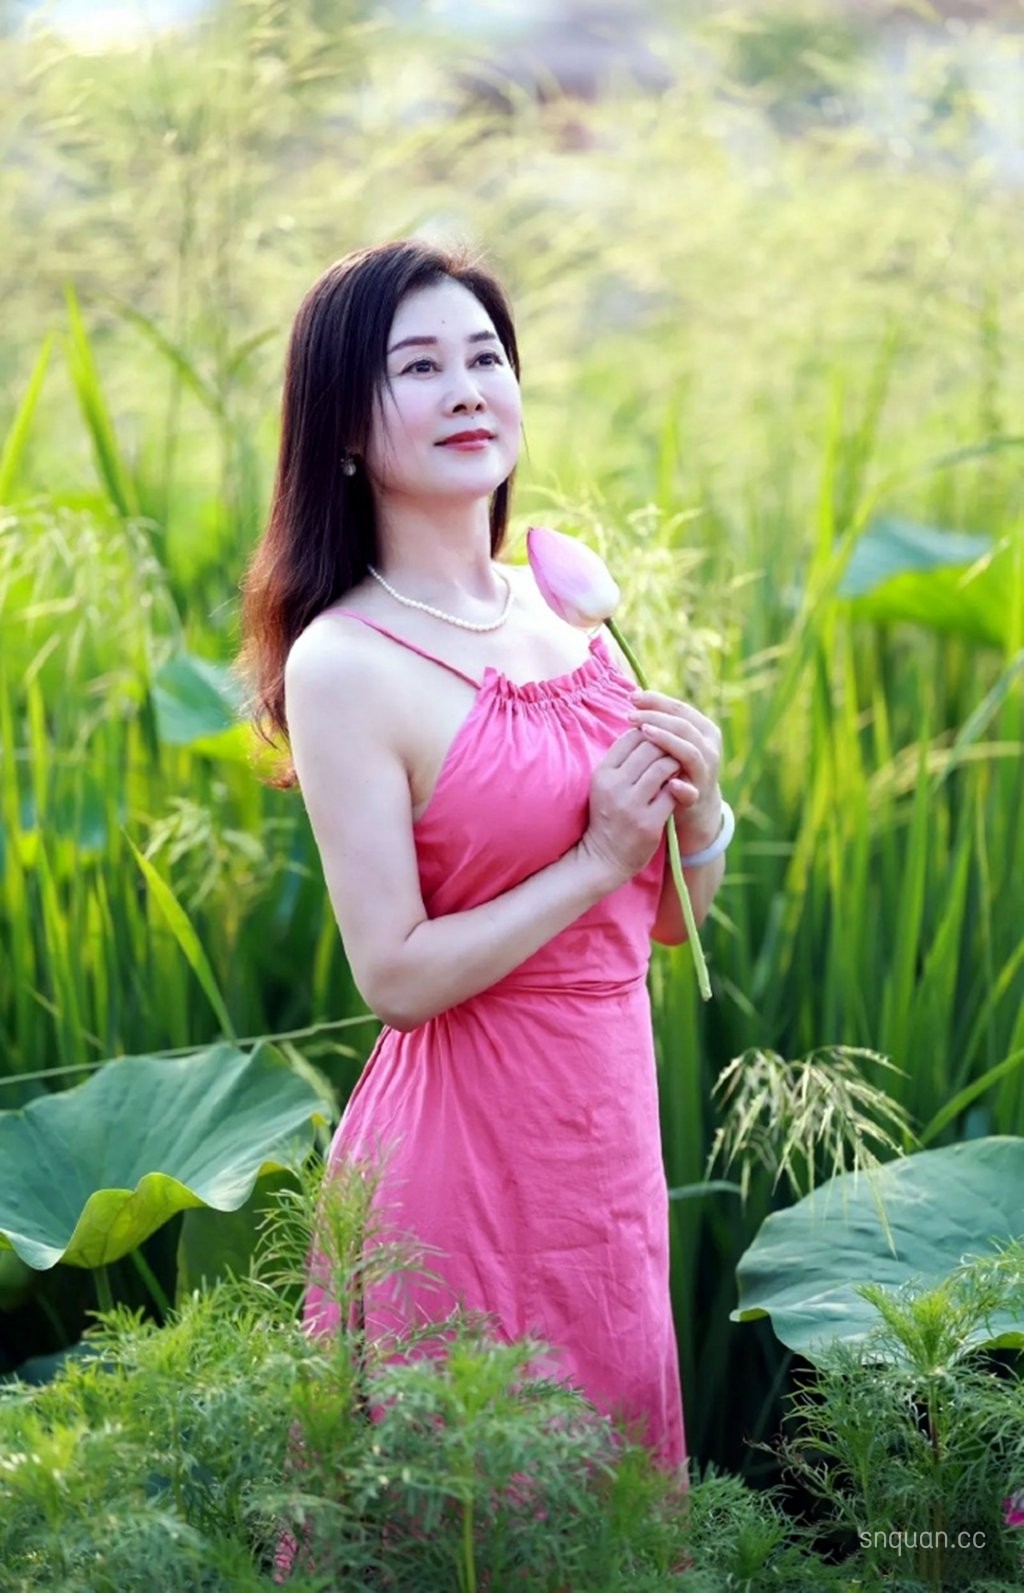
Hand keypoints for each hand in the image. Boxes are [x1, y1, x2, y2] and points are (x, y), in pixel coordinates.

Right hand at [579, 727, 685, 885]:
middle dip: (666, 744)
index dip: (649, 732)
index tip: (659, 739)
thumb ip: (621, 760)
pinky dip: (680, 786)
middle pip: (649, 747)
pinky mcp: (648, 822)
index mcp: (602, 774)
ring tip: (679, 766)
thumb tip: (645, 729)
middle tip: (675, 750)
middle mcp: (614, 786)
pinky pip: (673, 793)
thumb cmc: (608, 815)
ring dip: (676, 763)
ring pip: (663, 766)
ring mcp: (631, 805)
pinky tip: (680, 787)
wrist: (604, 857)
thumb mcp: (605, 785)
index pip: (630, 737)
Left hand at [625, 689, 722, 850]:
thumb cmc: (676, 767)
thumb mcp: (672, 742)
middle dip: (656, 717)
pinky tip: (668, 783)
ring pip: (690, 752)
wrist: (695, 807)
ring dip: (666, 741)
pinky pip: (691, 791)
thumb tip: (634, 695)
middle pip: (683, 726)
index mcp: (704, 730)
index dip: (656, 701)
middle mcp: (709, 748)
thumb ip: (661, 722)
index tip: (632, 696)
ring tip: (644, 732)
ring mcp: (705, 772)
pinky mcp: (698, 796)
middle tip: (631, 715)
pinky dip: (680, 788)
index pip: (679, 708)